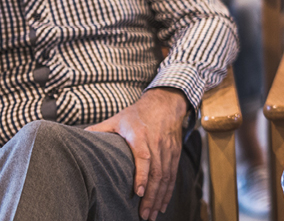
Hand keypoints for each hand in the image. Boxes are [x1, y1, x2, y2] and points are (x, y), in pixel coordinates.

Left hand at [86, 88, 188, 219]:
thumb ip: (99, 130)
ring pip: (166, 177)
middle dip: (152, 196)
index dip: (142, 175)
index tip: (138, 193)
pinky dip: (169, 191)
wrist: (165, 103)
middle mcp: (157, 144)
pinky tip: (163, 204)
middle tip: (144, 215)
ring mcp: (168, 150)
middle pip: (157, 173)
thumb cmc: (137, 113)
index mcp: (140, 136)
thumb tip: (79, 138)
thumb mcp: (116, 119)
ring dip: (160, 197)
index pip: (144, 158)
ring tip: (153, 214)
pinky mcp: (174, 153)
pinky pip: (173, 175)